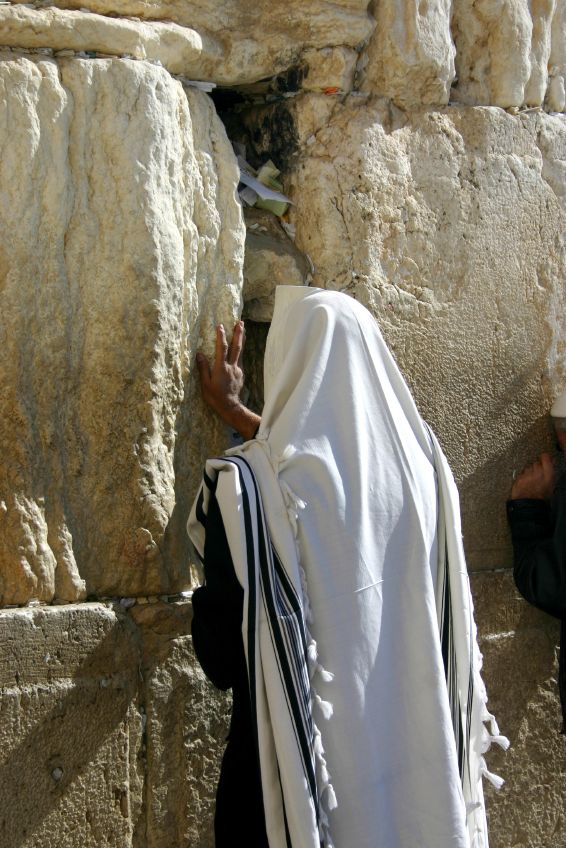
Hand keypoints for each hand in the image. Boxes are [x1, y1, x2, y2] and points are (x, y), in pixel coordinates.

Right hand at [196, 322, 260, 440]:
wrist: (230, 407)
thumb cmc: (215, 397)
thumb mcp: (205, 384)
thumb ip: (203, 368)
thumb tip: (199, 354)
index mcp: (221, 368)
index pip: (222, 348)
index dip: (221, 336)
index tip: (220, 326)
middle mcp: (232, 367)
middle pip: (236, 347)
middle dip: (238, 334)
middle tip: (240, 322)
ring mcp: (238, 370)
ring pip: (240, 352)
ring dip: (241, 339)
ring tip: (242, 330)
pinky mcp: (241, 374)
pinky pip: (241, 359)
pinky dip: (240, 351)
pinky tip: (239, 348)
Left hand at [510, 452, 554, 500]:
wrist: (529, 505)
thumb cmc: (541, 498)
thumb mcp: (551, 485)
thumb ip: (550, 472)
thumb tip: (551, 463)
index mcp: (547, 473)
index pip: (545, 457)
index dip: (545, 457)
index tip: (545, 458)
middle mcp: (536, 472)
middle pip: (535, 463)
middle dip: (536, 467)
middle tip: (538, 474)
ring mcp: (526, 474)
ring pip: (527, 467)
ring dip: (529, 471)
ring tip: (531, 481)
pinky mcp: (518, 477)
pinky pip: (521, 474)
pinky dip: (523, 477)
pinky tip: (525, 484)